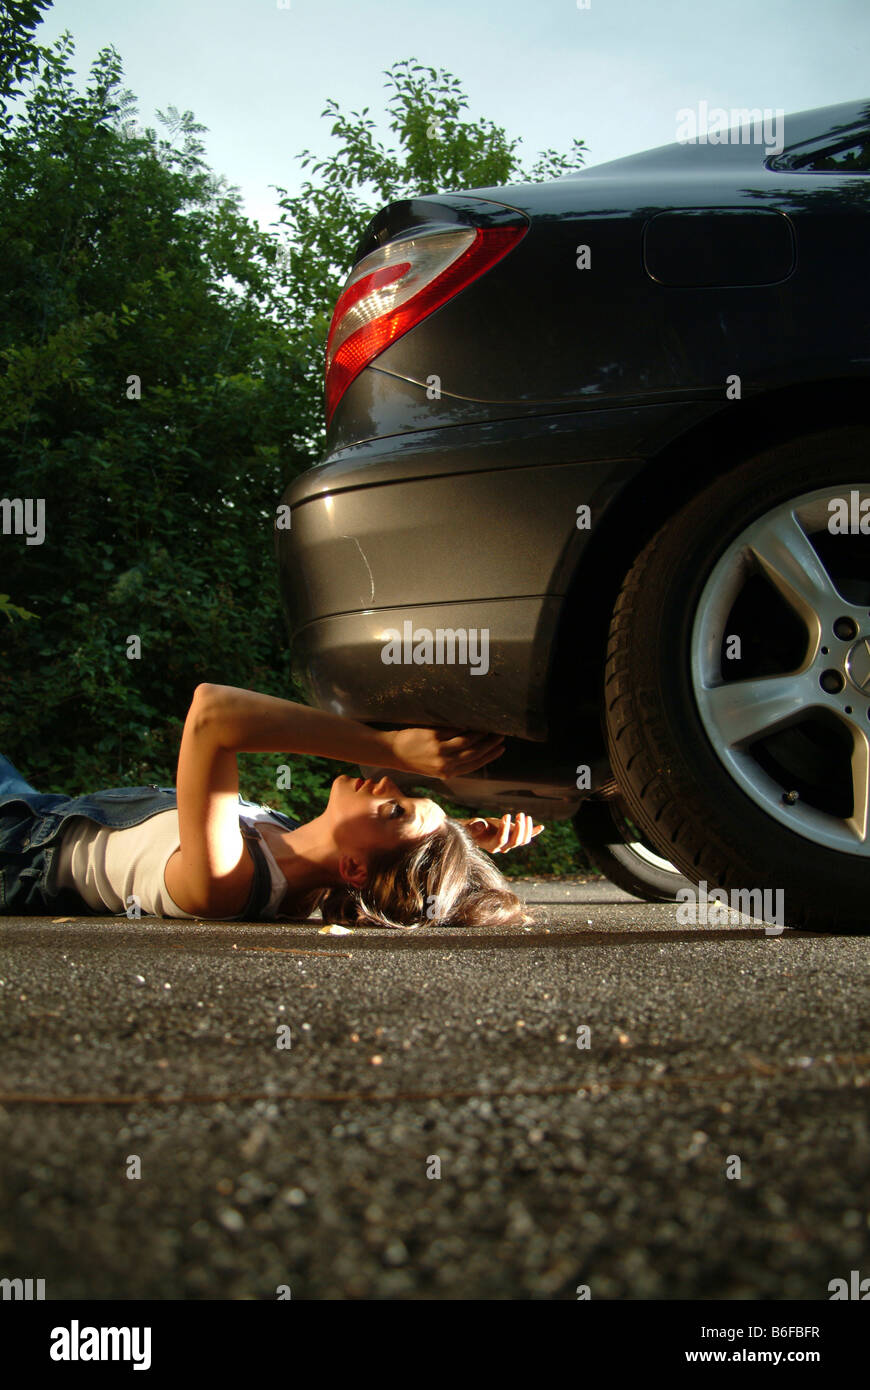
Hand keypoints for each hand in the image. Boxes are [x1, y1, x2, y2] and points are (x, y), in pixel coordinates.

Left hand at [385, 726, 505, 779]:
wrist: (393, 752)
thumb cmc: (415, 759)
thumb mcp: (436, 768)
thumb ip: (453, 762)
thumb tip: (475, 750)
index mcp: (447, 773)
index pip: (475, 764)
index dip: (490, 756)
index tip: (501, 748)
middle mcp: (445, 763)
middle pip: (475, 752)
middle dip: (490, 744)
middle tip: (500, 735)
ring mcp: (439, 749)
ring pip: (467, 740)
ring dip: (481, 733)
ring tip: (488, 727)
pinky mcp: (433, 736)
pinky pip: (455, 729)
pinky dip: (465, 725)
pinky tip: (472, 720)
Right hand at [464, 813, 543, 853]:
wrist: (478, 832)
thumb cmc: (473, 828)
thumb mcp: (471, 826)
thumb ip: (474, 826)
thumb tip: (480, 824)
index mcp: (491, 845)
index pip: (501, 840)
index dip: (504, 829)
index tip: (506, 815)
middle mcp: (503, 847)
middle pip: (515, 842)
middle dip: (519, 828)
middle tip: (519, 815)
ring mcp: (510, 844)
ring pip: (523, 840)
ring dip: (526, 828)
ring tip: (524, 815)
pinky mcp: (515, 838)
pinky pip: (526, 837)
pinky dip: (534, 832)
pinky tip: (541, 827)